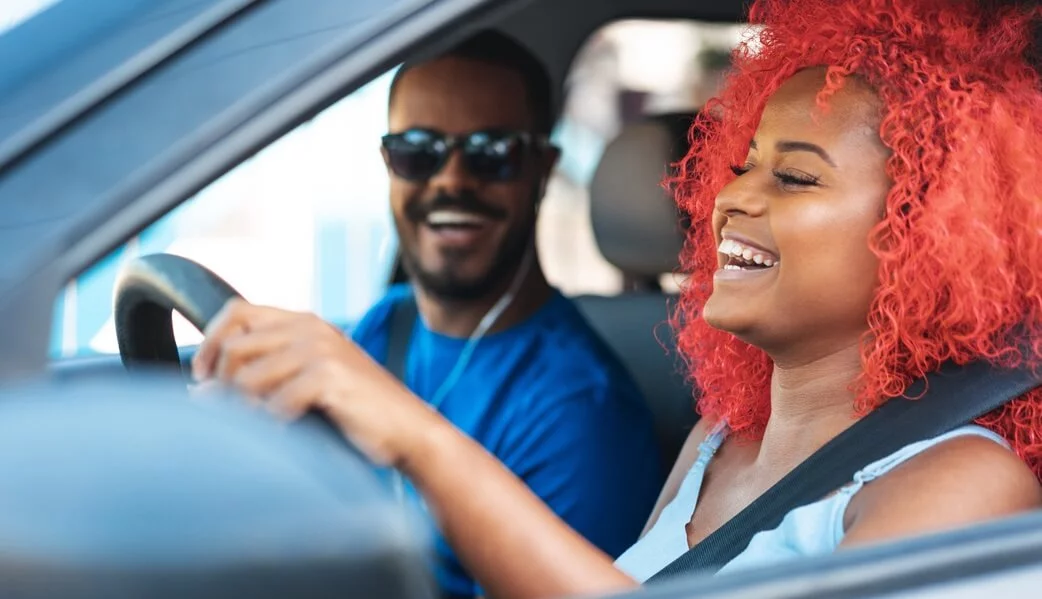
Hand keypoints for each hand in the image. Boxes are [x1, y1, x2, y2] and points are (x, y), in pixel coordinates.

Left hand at [191, 298, 439, 466]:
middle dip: (222, 387)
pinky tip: (286, 435)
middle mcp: (310, 327)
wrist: (409, 430)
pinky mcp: (329, 377)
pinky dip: (272, 425)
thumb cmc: (356, 411)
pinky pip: (275, 403)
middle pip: (235, 348)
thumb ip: (267, 369)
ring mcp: (321, 350)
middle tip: (228, 415)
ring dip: (245, 411)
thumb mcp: (311, 376)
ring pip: (249, 379)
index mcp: (303, 321)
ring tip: (261, 429)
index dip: (210, 343)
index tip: (202, 378)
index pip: (235, 312)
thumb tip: (201, 389)